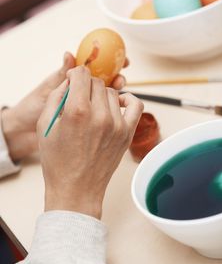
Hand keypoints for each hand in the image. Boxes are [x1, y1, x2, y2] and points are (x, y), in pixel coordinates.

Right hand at [1, 53, 125, 160]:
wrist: (76, 189)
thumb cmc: (57, 161)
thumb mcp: (45, 126)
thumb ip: (56, 97)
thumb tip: (70, 81)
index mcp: (77, 111)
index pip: (82, 74)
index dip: (75, 74)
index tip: (73, 81)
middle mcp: (100, 115)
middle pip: (96, 83)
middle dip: (85, 86)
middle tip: (79, 100)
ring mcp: (117, 125)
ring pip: (112, 93)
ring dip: (101, 96)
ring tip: (92, 109)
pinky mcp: (127, 134)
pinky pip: (135, 105)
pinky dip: (127, 100)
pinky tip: (116, 105)